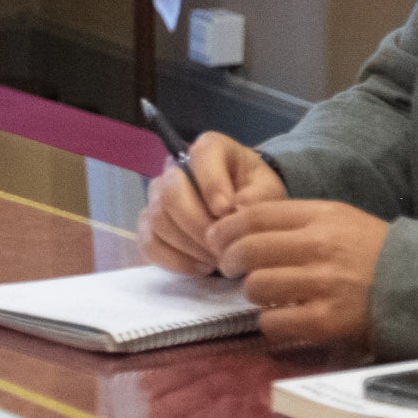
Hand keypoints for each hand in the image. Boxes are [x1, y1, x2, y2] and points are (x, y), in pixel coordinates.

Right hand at [139, 132, 287, 273]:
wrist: (246, 212)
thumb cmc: (257, 195)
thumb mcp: (268, 191)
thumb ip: (257, 199)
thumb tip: (233, 215)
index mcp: (209, 149)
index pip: (200, 159)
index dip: (212, 186)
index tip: (229, 212)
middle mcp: (175, 169)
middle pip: (171, 194)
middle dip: (197, 225)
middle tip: (223, 247)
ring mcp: (157, 198)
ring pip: (158, 221)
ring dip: (189, 246)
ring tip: (218, 259)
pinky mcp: (149, 226)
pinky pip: (148, 244)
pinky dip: (174, 260)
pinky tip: (201, 268)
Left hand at [203, 200, 389, 348]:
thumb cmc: (376, 254)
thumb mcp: (342, 221)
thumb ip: (296, 221)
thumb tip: (241, 226)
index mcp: (323, 216)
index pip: (256, 215)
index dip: (227, 228)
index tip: (216, 238)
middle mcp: (320, 247)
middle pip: (249, 250)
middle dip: (230, 261)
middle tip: (231, 268)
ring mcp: (323, 285)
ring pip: (256, 287)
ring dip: (253, 293)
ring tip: (264, 294)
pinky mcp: (326, 321)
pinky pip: (273, 322)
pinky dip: (271, 323)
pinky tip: (282, 318)